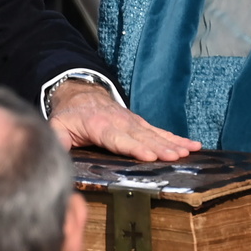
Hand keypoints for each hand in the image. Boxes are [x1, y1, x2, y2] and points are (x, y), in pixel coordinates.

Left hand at [48, 79, 199, 160]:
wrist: (81, 93)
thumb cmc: (70, 116)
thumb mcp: (58, 126)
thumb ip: (59, 140)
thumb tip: (57, 155)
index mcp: (98, 126)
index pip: (117, 139)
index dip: (134, 147)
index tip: (149, 156)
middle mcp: (119, 122)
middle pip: (141, 137)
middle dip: (159, 147)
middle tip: (175, 157)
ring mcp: (132, 122)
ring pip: (153, 133)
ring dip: (172, 143)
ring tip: (188, 151)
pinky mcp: (140, 124)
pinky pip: (160, 131)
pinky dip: (177, 138)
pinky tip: (193, 146)